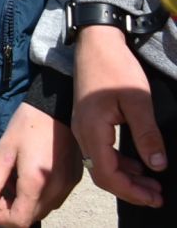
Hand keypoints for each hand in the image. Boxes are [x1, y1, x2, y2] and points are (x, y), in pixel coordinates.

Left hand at [0, 101, 81, 225]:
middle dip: (9, 209)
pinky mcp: (74, 180)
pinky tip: (26, 177)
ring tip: (10, 180)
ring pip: (42, 209)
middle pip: (31, 216)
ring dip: (23, 203)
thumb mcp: (4, 151)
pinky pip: (53, 199)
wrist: (56, 108)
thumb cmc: (27, 125)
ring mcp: (68, 186)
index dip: (0, 219)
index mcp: (37, 183)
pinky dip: (37, 196)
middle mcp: (56, 190)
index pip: (20, 220)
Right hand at [73, 25, 166, 207]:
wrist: (96, 42)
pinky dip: (119, 164)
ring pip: (101, 164)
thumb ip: (147, 135)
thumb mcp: (137, 100)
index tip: (155, 197)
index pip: (107, 173)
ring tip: (152, 185)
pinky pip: (100, 152)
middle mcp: (82, 132)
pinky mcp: (87, 122)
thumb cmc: (115, 68)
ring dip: (126, 178)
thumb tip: (158, 166)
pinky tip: (137, 165)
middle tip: (157, 196)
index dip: (131, 191)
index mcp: (92, 129)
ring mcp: (82, 127)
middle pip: (102, 174)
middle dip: (130, 190)